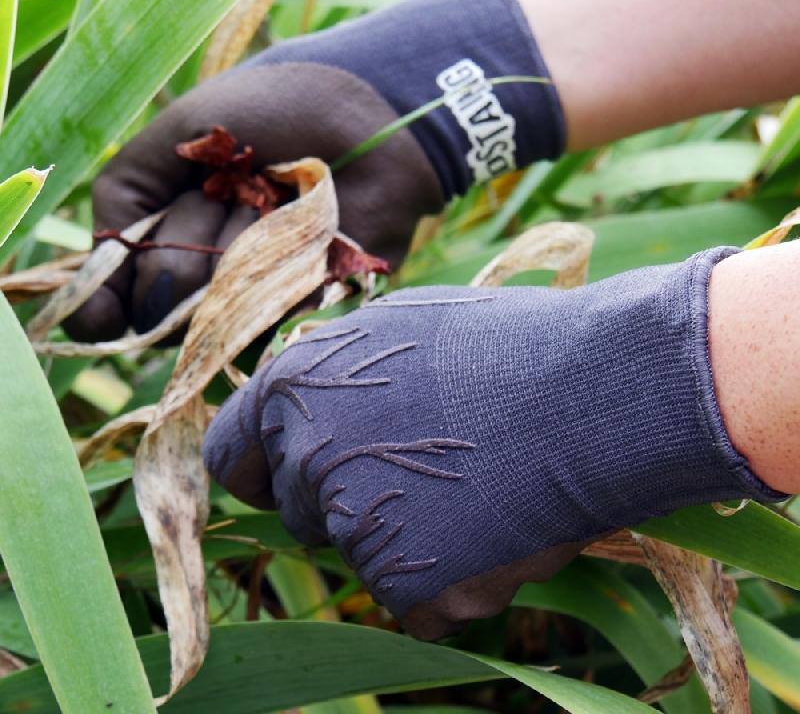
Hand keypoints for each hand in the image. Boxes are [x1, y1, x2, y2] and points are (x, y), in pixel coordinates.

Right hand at [63, 62, 441, 340]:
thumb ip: (127, 191)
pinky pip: (263, 317)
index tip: (99, 317)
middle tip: (230, 190)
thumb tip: (95, 288)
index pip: (117, 286)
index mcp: (168, 219)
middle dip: (186, 242)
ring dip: (235, 249)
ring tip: (273, 198)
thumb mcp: (184, 130)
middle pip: (160, 297)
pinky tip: (300, 234)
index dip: (102, 307)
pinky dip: (274, 276)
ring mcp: (253, 285)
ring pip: (210, 311)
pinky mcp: (299, 301)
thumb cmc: (277, 109)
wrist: (370, 116)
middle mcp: (205, 260)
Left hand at [202, 251, 781, 639]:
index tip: (293, 480)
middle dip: (352, 503)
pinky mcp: (409, 584)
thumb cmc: (507, 345)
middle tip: (429, 473)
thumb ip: (340, 378)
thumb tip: (315, 412)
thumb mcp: (401, 330)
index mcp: (295, 386)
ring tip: (483, 490)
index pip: (235, 457)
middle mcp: (308, 456)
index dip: (264, 471)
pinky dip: (454, 584)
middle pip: (304, 513)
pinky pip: (419, 603)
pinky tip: (502, 530)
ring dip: (414, 541)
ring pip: (367, 559)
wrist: (596, 386)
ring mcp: (355, 524)